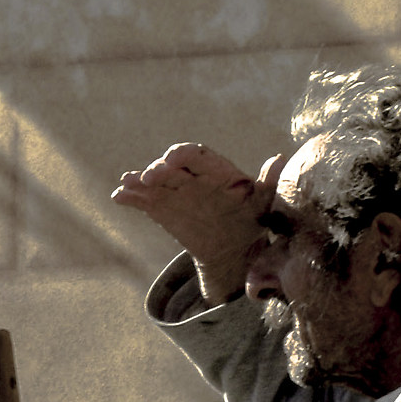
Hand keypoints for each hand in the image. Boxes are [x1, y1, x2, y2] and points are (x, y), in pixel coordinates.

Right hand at [111, 143, 287, 301]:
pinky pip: (145, 201)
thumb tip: (281, 159)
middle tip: (150, 178)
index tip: (172, 158)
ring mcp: (175, 192)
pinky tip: (119, 197)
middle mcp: (192, 177)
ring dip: (139, 182)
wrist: (235, 247)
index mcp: (215, 170)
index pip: (197, 155)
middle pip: (171, 168)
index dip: (183, 154)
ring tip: (128, 185)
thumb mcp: (265, 203)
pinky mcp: (163, 209)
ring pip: (155, 183)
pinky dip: (131, 198)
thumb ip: (270, 183)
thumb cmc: (252, 220)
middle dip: (159, 170)